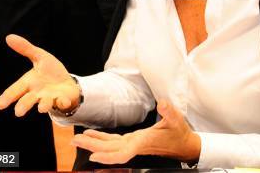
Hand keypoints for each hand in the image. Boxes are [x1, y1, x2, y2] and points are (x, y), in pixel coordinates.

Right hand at [0, 34, 79, 115]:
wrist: (67, 82)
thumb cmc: (50, 72)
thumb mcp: (39, 57)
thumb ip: (25, 48)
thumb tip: (9, 37)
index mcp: (29, 82)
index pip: (16, 90)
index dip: (8, 97)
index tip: (0, 104)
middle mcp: (37, 93)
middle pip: (28, 100)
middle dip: (24, 105)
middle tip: (18, 111)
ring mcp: (49, 97)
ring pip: (44, 104)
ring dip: (43, 105)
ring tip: (42, 107)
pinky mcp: (62, 99)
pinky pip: (62, 102)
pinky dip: (62, 103)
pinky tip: (63, 101)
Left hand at [72, 100, 200, 164]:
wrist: (184, 145)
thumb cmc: (179, 133)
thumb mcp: (176, 120)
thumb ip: (169, 111)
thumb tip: (162, 103)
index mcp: (143, 142)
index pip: (122, 153)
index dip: (107, 156)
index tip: (93, 157)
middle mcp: (135, 145)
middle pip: (110, 150)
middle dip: (92, 147)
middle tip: (75, 142)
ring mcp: (133, 144)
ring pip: (110, 147)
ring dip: (94, 144)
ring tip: (78, 140)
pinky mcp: (133, 141)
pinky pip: (114, 143)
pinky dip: (102, 140)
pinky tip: (93, 137)